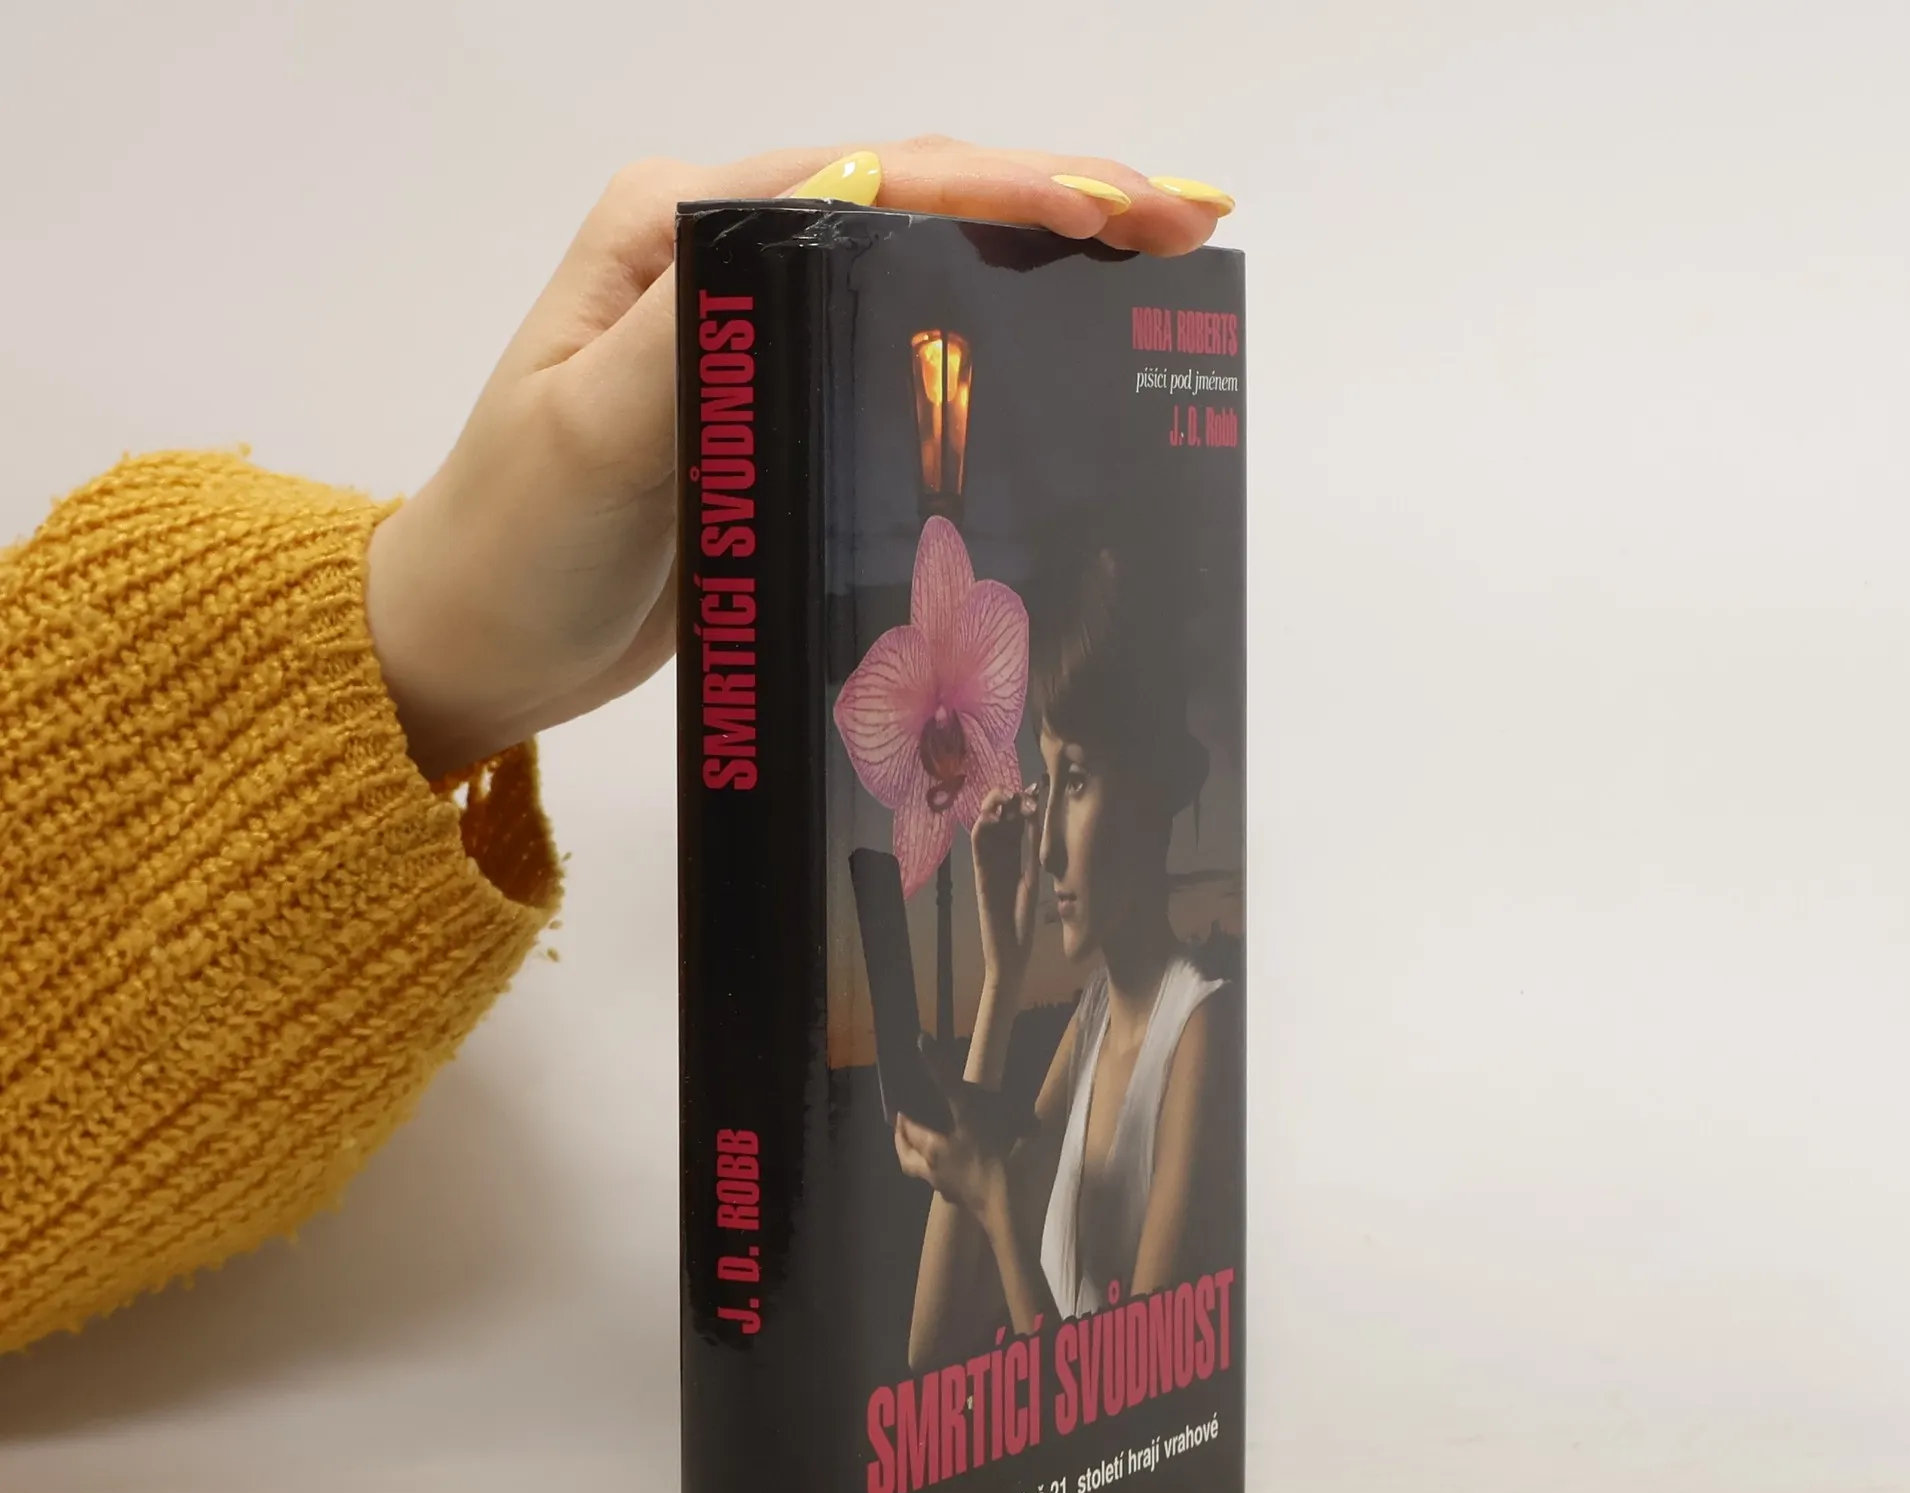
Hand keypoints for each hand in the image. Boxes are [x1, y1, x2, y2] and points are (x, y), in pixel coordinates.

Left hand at [365, 140, 1231, 777]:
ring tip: (1154, 263)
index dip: (1010, 186)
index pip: (871, 179)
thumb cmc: (516, 545)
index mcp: (675, 227)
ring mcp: (746, 325)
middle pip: (910, 197)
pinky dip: (983, 331)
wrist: (470, 644)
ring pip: (914, 262)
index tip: (1126, 208)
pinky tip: (1055, 342)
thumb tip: (852, 203)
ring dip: (1034, 257)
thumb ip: (713, 318)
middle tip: (1186, 224)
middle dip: (1055, 200)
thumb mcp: (596, 432)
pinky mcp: (767, 399)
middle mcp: (715, 251)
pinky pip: (893, 341)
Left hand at [893, 1035, 1036, 1221]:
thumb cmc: (988, 1152)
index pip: (907, 1133)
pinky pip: (958, 1187)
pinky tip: (975, 1168)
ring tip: (942, 1148)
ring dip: (931, 1162)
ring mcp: (954, 1193)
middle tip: (907, 1133)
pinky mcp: (974, 1204)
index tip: (900, 1110)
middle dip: (906, 1146)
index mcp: (930, 1151)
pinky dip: (960, 1174)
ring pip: (932, 1176)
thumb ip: (945, 1074)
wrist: (1013, 1204)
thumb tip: (921, 1040)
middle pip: (910, 1162)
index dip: (902, 1120)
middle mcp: (935, 1175)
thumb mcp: (967, 1106)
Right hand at [972, 782, 1040, 986]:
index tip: (1033, 789)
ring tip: (1002, 794)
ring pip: (985, 831)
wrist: (1010, 954)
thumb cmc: (1021, 924)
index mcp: (1014, 861)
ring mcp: (988, 868)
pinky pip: (978, 851)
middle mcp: (999, 860)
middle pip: (999, 823)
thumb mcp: (1032, 881)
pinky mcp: (980, 879)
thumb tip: (1036, 822)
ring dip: (991, 811)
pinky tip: (988, 816)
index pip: (1016, 825)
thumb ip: (1032, 854)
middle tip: (1018, 788)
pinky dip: (981, 832)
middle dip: (1007, 802)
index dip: (1022, 805)